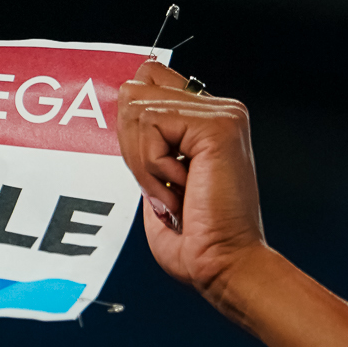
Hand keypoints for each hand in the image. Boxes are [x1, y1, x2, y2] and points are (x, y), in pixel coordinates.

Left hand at [116, 63, 266, 306]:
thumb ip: (146, 142)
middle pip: (137, 87)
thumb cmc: (198, 241)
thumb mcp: (158, 181)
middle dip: (131, 144)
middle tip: (162, 187)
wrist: (224, 265)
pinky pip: (151, 123)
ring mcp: (222, 115)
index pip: (149, 81)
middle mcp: (219, 112)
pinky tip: (180, 189)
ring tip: (173, 193)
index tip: (152, 173)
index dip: (132, 125)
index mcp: (207, 122)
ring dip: (142, 162)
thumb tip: (124, 114)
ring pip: (138, 106)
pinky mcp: (219, 125)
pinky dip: (151, 165)